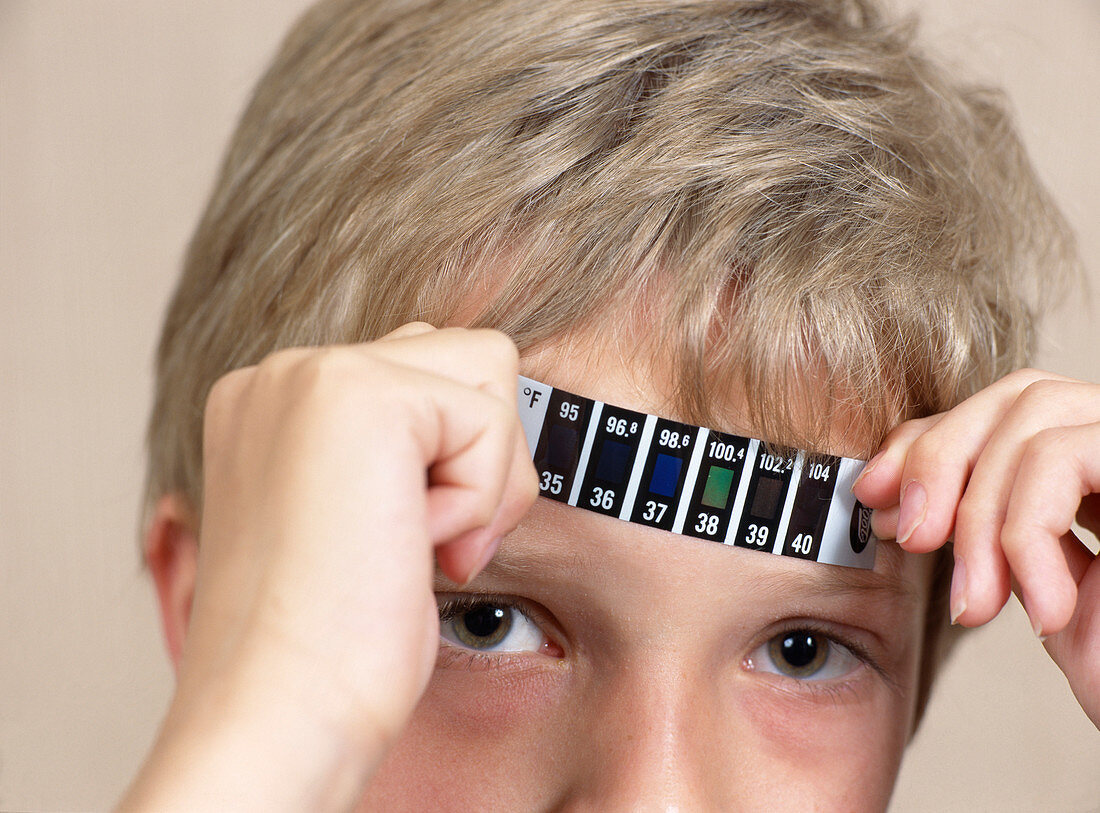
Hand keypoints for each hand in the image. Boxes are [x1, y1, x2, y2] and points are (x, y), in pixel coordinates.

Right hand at [121, 324, 538, 809]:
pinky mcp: (360, 395)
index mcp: (276, 403)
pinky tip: (412, 547)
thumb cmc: (325, 646)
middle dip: (481, 456)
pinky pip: (489, 418)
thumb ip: (399, 448)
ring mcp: (313, 375)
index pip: (423, 368)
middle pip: (464, 357)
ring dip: (485, 473)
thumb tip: (475, 413)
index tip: (404, 542)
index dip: (451, 461)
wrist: (279, 712)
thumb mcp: (361, 517)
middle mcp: (285, 376)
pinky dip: (478, 498)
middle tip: (427, 543)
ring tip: (418, 542)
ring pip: (489, 370)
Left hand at [853, 369, 1099, 726]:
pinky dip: (1024, 531)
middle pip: (1020, 394)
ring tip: (977, 603)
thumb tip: (898, 496)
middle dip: (940, 462)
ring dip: (979, 514)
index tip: (875, 497)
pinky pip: (1062, 458)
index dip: (929, 442)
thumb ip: (983, 524)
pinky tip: (1042, 606)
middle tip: (911, 539)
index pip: (1005, 409)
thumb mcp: (1034, 584)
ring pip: (1035, 417)